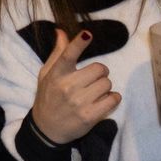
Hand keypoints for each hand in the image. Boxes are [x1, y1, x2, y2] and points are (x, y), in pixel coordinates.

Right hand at [31, 29, 119, 144]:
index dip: (79, 43)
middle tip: (92, 80)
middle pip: (99, 69)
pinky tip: (104, 100)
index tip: (87, 34)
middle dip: (100, 73)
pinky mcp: (89, 116)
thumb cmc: (48, 97)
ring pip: (107, 84)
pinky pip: (113, 99)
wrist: (47, 129)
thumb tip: (61, 32)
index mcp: (56, 75)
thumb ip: (57, 53)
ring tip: (95, 93)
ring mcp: (79, 102)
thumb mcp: (47, 74)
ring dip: (105, 87)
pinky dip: (113, 98)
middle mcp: (67, 87)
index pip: (67, 55)